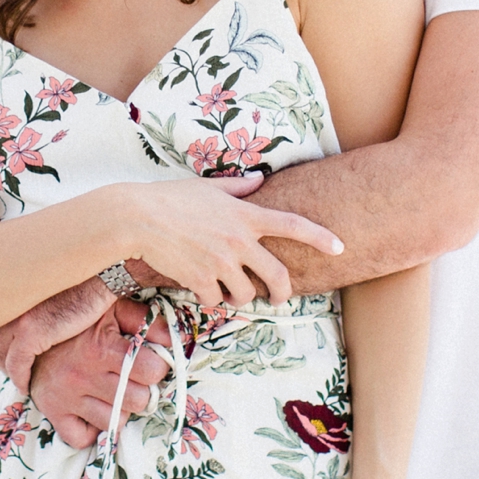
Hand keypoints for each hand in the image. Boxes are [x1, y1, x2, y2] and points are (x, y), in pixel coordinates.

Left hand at [0, 277, 114, 394]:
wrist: (99, 274)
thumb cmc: (76, 280)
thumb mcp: (41, 291)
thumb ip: (25, 305)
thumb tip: (17, 327)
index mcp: (4, 292)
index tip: (6, 356)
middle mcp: (4, 302)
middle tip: (14, 372)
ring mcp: (15, 316)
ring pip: (0, 355)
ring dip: (9, 372)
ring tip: (22, 379)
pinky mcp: (31, 330)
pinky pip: (17, 364)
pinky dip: (20, 378)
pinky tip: (27, 384)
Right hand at [28, 305, 165, 447]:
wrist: (30, 330)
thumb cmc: (79, 321)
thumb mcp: (112, 309)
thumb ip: (146, 321)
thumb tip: (176, 338)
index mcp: (101, 347)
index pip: (153, 370)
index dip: (158, 366)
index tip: (151, 362)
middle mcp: (83, 374)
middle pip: (138, 400)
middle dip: (142, 390)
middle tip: (133, 379)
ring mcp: (67, 397)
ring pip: (115, 421)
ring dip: (119, 409)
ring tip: (112, 392)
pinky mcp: (53, 412)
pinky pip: (82, 438)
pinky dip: (91, 429)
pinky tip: (92, 410)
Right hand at [115, 175, 341, 308]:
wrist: (139, 218)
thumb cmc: (172, 198)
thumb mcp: (209, 187)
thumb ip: (239, 187)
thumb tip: (259, 179)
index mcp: (246, 215)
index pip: (293, 224)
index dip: (320, 237)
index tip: (339, 247)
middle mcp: (240, 241)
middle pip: (278, 275)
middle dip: (283, 291)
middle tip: (278, 297)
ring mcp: (222, 262)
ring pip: (246, 293)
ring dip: (239, 295)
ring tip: (226, 288)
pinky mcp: (202, 280)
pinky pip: (216, 299)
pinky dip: (210, 297)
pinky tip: (199, 285)